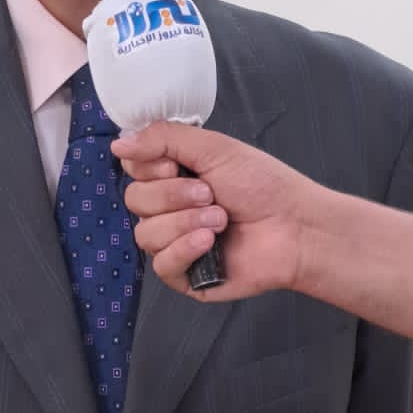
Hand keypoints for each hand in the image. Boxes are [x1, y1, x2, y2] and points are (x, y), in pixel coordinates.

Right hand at [113, 122, 318, 300]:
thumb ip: (163, 138)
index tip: (178, 166)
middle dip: (173, 195)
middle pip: (134, 200)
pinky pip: (161, 264)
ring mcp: (175, 243)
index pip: (132, 169)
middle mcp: (169, 209)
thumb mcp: (214, 148)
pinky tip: (211, 243)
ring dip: (184, 222)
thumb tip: (118, 143)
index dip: (151, 167)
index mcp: (174, 176)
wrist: (295, 227)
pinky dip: (185, 249)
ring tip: (221, 220)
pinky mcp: (185, 275)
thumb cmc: (263, 185)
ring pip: (145, 234)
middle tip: (211, 194)